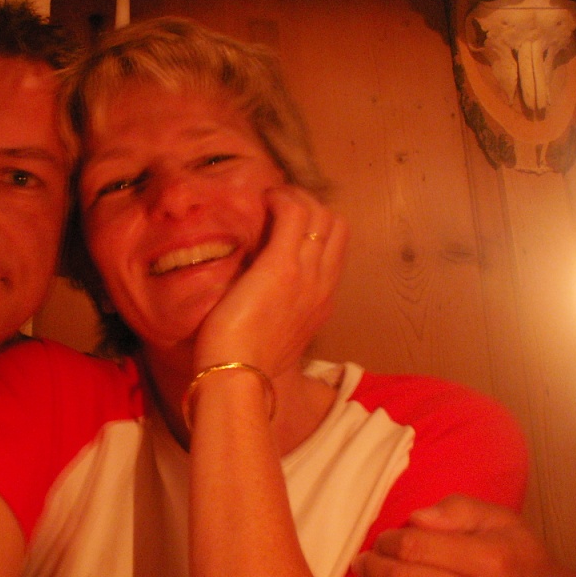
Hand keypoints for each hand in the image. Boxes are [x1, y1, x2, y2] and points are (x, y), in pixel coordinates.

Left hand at [194, 186, 347, 376]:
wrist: (239, 379)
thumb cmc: (244, 363)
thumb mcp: (273, 334)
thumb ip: (276, 310)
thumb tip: (256, 294)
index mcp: (320, 303)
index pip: (335, 249)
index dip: (315, 227)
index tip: (286, 220)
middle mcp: (321, 285)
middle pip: (336, 226)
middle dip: (311, 205)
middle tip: (278, 204)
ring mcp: (306, 274)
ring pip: (321, 214)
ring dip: (295, 197)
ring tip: (270, 199)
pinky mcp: (281, 266)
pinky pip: (294, 213)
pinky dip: (281, 198)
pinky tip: (262, 200)